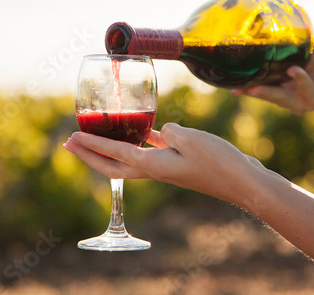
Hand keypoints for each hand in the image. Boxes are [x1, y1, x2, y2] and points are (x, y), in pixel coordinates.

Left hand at [63, 123, 265, 204]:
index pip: (114, 152)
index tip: (72, 137)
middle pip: (112, 165)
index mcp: (153, 165)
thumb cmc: (218, 162)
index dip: (92, 144)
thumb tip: (160, 132)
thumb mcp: (190, 139)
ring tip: (96, 137)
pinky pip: (149, 152)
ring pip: (128, 159)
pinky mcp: (178, 164)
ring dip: (109, 150)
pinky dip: (138, 142)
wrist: (243, 183)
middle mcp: (155, 170)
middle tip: (70, 143)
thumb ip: (167, 132)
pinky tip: (141, 131)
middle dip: (90, 155)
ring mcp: (166, 168)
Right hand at [232, 45, 313, 114]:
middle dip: (252, 93)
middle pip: (268, 96)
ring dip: (267, 93)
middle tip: (236, 89)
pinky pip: (307, 91)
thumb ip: (286, 54)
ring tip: (253, 88)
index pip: (263, 89)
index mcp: (286, 90)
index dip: (247, 87)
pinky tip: (293, 70)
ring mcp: (304, 102)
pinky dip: (300, 79)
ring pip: (282, 98)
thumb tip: (266, 40)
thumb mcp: (301, 57)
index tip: (230, 86)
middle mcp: (292, 100)